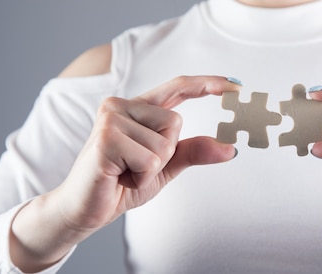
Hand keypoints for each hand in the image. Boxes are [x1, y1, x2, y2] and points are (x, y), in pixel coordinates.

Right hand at [56, 75, 240, 229]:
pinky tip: (119, 177)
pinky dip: (142, 177)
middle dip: (165, 154)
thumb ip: (193, 152)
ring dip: (152, 169)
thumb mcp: (165, 166)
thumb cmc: (122, 184)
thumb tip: (230, 148)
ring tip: (126, 172)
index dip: (207, 84)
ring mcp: (111, 118)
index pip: (178, 87)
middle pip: (176, 122)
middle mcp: (122, 105)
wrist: (85, 210)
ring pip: (165, 144)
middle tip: (137, 167)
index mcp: (137, 108)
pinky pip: (150, 160)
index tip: (237, 85)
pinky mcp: (106, 139)